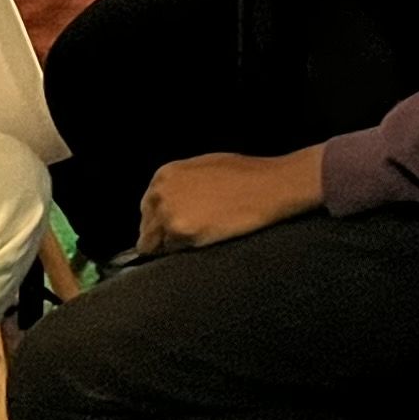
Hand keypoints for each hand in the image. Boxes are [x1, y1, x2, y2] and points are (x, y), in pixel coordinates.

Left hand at [139, 148, 322, 253]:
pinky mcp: (181, 232)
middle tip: (193, 233)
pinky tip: (207, 238)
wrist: (271, 186)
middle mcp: (160, 193)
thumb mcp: (205, 168)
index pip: (148, 209)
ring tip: (201, 236)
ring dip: (173, 244)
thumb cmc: (247, 175)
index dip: (162, 220)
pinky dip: (185, 250)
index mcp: (164, 175)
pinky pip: (171, 252)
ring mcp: (169, 213)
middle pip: (147, 227)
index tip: (178, 225)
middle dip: (164, 233)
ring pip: (154, 244)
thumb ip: (181, 184)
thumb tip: (169, 204)